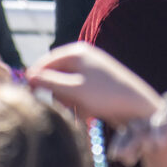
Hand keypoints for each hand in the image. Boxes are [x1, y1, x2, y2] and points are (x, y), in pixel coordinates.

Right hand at [27, 42, 162, 126]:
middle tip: (64, 106)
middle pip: (55, 75)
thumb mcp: (74, 89)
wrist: (138, 106)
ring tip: (79, 111)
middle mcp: (83, 58)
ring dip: (68, 102)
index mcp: (77, 52)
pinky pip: (78, 95)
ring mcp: (90, 71)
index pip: (46, 62)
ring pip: (66, 88)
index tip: (29, 95)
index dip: (36, 78)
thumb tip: (28, 75)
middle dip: (56, 94)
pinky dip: (79, 105)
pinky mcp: (96, 85)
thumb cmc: (105, 95)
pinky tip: (88, 114)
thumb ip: (49, 81)